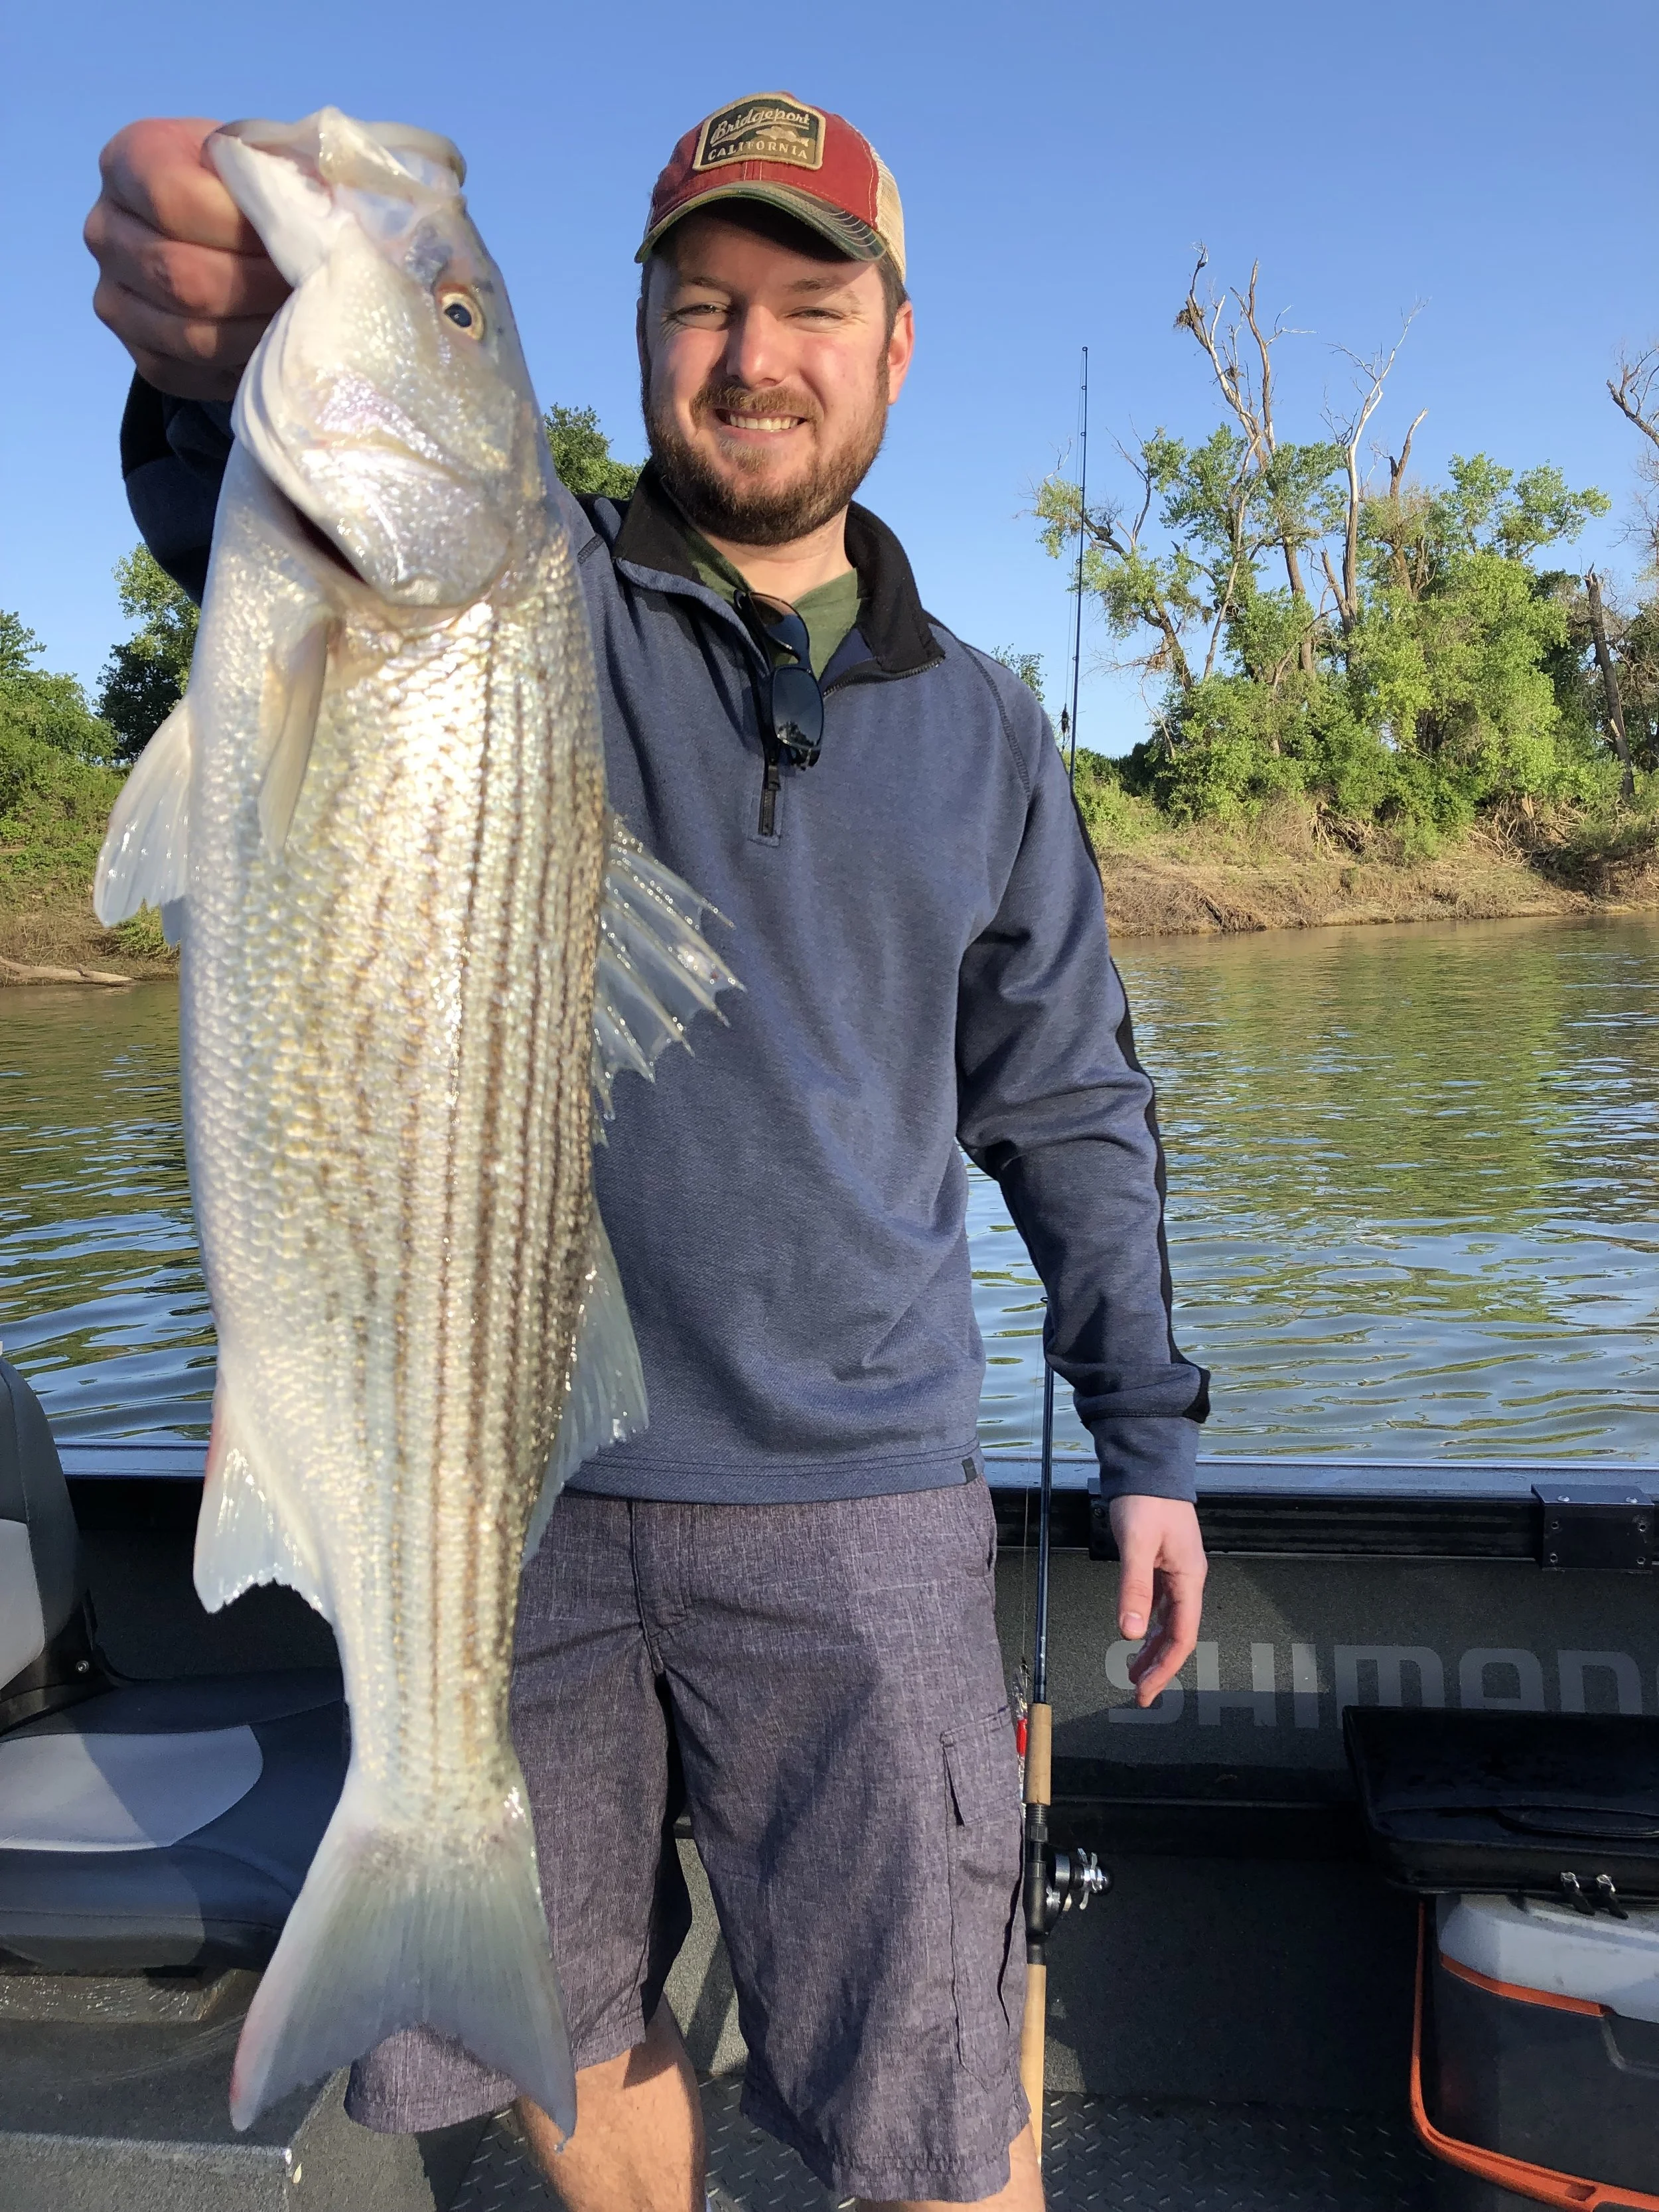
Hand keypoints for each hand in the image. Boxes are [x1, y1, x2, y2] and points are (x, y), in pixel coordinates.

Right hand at [85, 118, 289, 399]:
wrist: (223, 235)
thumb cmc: (252, 189)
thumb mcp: (264, 158)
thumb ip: (282, 173)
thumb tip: (324, 215)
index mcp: (129, 162)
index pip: (173, 198)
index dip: (244, 226)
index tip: (302, 240)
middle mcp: (105, 232)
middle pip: (182, 276)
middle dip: (260, 288)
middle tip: (317, 291)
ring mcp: (115, 300)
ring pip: (190, 335)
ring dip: (259, 334)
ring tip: (307, 321)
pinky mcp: (142, 356)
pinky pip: (192, 375)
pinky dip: (244, 367)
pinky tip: (279, 347)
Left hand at [1109, 1493, 1206, 1706]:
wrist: (1149, 1464)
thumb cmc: (1147, 1499)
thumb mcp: (1137, 1545)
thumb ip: (1134, 1588)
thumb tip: (1128, 1632)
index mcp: (1189, 1577)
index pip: (1181, 1635)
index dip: (1165, 1666)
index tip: (1146, 1689)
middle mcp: (1187, 1578)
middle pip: (1177, 1633)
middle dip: (1159, 1665)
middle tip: (1138, 1691)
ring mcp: (1176, 1571)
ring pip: (1168, 1621)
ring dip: (1152, 1647)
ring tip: (1133, 1671)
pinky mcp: (1163, 1563)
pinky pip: (1160, 1604)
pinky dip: (1147, 1624)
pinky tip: (1136, 1634)